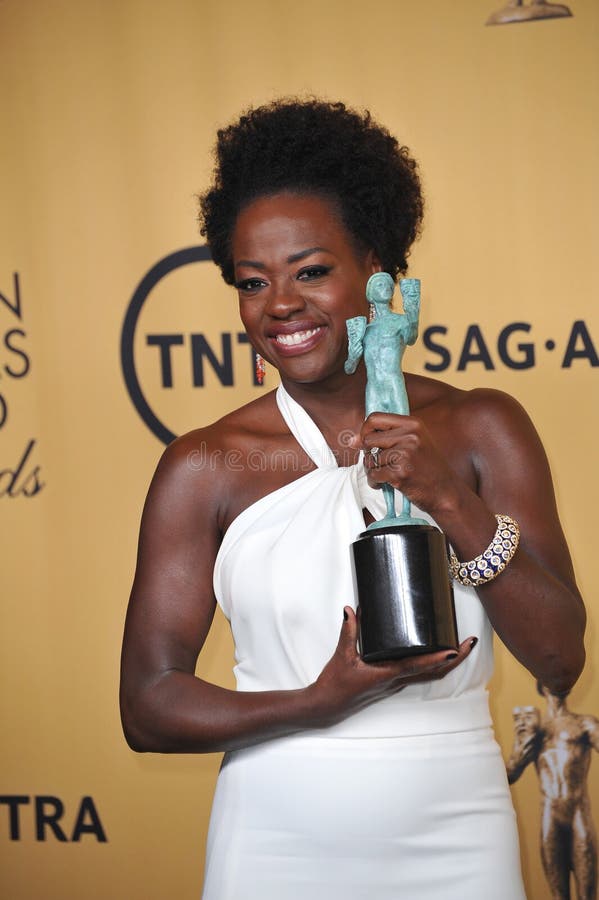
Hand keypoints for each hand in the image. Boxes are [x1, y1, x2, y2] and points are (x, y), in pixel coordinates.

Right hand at [308, 607, 476, 727]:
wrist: (326, 705)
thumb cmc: (335, 684)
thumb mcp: (341, 655)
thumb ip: (348, 631)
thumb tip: (352, 610)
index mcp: (388, 674)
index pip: (419, 666)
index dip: (439, 658)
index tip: (455, 649)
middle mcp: (396, 680)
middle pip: (434, 672)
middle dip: (454, 659)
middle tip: (469, 643)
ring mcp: (395, 683)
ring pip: (428, 674)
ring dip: (446, 662)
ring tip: (458, 645)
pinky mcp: (390, 682)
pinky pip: (417, 673)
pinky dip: (431, 664)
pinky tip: (431, 652)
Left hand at [357, 412, 459, 516]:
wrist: (446, 492)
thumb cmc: (428, 468)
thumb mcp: (413, 444)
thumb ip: (385, 437)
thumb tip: (352, 440)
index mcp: (412, 424)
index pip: (374, 418)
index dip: (365, 431)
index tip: (367, 443)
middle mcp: (409, 435)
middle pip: (368, 439)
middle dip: (368, 454)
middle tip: (379, 464)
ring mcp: (405, 454)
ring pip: (370, 459)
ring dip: (373, 470)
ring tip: (387, 475)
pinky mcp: (400, 472)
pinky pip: (374, 475)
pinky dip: (375, 482)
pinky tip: (386, 484)